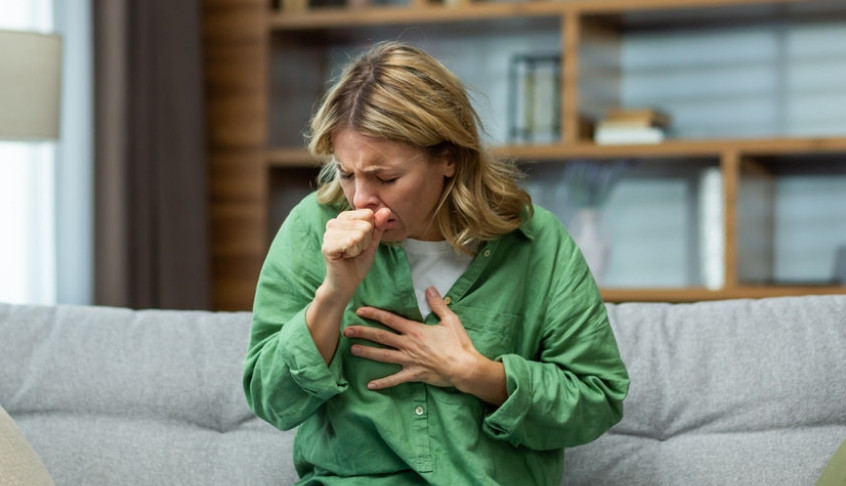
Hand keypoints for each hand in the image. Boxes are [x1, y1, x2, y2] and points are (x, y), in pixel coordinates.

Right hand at [321, 207, 391, 297]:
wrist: (347, 283)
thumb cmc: (358, 261)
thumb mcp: (372, 242)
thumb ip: (378, 226)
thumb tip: (386, 210)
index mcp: (344, 218)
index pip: (368, 215)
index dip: (370, 232)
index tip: (362, 242)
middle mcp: (334, 222)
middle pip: (365, 225)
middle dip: (365, 241)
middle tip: (356, 250)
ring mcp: (328, 234)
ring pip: (358, 234)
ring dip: (359, 248)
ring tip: (350, 254)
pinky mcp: (326, 246)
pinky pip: (349, 243)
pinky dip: (352, 252)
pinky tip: (345, 257)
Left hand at [344, 287, 506, 404]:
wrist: (464, 367)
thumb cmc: (458, 344)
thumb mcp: (450, 320)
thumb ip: (438, 304)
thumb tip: (430, 289)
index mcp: (415, 330)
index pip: (390, 320)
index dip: (374, 314)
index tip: (360, 311)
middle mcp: (408, 345)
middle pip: (381, 337)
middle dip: (363, 333)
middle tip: (346, 331)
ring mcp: (409, 360)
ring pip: (383, 356)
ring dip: (367, 353)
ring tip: (352, 350)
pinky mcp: (413, 374)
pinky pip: (395, 379)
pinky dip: (383, 383)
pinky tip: (370, 385)